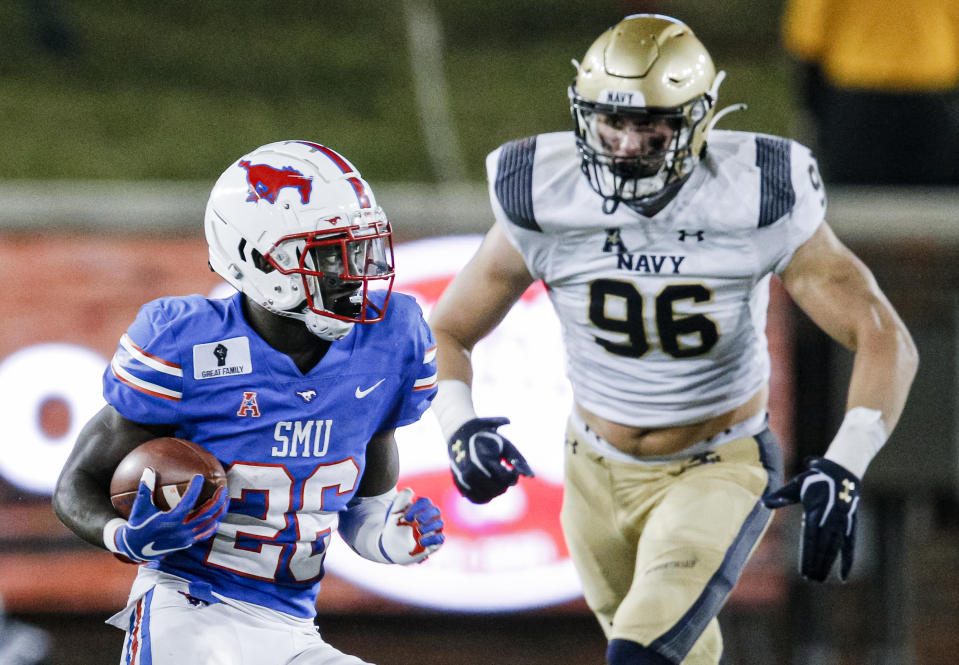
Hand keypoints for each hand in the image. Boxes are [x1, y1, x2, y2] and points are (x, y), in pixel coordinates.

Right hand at [111, 468, 228, 563]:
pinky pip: (205, 533)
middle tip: (222, 487)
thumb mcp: (139, 508)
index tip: (199, 477)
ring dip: (219, 511)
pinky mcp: (187, 543)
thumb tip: (148, 469)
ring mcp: (186, 538)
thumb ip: (145, 489)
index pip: (187, 502)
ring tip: (225, 498)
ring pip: (210, 524)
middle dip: (217, 500)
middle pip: (206, 514)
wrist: (135, 549)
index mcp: (169, 521)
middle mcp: (181, 530)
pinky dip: (213, 524)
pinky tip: (217, 515)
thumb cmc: (137, 525)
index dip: (195, 489)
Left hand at [379, 488, 443, 563]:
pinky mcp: (434, 543)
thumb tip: (411, 491)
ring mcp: (432, 530)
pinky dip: (432, 538)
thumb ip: (401, 500)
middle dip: (426, 515)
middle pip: (436, 511)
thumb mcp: (394, 512)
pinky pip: (440, 538)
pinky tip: (420, 541)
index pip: (426, 502)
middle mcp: (429, 518)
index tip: (406, 516)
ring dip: (429, 526)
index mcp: (420, 509)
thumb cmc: (395, 527)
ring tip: (418, 531)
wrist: (391, 546)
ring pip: (439, 523)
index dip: (417, 507)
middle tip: (416, 521)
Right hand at [446, 417, 533, 503]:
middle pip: (499, 489)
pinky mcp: (460, 484)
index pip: (507, 480)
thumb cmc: (488, 438)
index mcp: (485, 461)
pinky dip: (485, 496)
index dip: (513, 475)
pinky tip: (488, 485)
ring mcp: (464, 479)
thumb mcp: (506, 445)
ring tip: (494, 475)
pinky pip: (476, 499)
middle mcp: (473, 472)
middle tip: (502, 469)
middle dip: (505, 482)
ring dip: (496, 489)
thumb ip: (518, 461)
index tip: (510, 467)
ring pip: (489, 497)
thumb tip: (531, 477)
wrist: (461, 431)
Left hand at [763, 457, 860, 581]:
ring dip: (828, 564)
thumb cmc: (815, 478)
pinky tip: (844, 576)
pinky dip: (848, 561)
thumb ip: (782, 496)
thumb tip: (763, 502)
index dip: (808, 555)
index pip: (810, 538)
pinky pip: (850, 546)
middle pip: (823, 547)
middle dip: (817, 564)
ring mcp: (841, 523)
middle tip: (810, 579)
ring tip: (819, 578)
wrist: (841, 470)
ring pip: (835, 548)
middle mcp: (829, 519)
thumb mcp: (796, 484)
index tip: (803, 571)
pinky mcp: (850, 525)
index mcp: (815, 511)